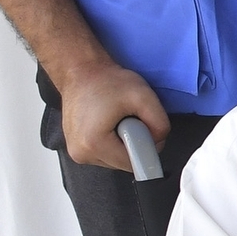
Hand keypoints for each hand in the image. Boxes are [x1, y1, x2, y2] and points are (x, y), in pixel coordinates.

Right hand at [57, 54, 171, 174]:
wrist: (81, 72)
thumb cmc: (107, 81)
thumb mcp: (143, 97)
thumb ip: (160, 123)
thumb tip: (160, 142)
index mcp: (94, 144)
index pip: (133, 163)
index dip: (145, 146)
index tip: (143, 128)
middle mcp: (81, 153)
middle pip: (124, 163)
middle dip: (133, 143)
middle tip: (128, 119)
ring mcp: (76, 152)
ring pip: (115, 160)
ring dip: (122, 142)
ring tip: (116, 119)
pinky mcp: (77, 148)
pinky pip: (105, 154)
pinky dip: (112, 141)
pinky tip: (107, 122)